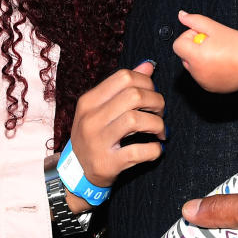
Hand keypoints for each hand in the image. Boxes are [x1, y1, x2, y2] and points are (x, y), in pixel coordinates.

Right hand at [66, 60, 164, 210]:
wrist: (77, 172)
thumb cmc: (94, 134)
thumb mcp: (101, 107)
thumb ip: (124, 86)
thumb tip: (148, 65)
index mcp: (89, 101)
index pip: (124, 77)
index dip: (146, 82)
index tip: (152, 94)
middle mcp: (91, 119)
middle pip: (134, 95)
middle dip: (156, 102)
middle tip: (160, 113)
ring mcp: (97, 142)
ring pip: (136, 120)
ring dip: (157, 125)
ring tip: (160, 131)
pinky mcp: (107, 163)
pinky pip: (138, 151)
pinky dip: (154, 149)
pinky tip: (155, 149)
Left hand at [173, 10, 237, 92]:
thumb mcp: (215, 27)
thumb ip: (195, 20)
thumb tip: (181, 15)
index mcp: (196, 57)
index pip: (177, 45)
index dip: (189, 37)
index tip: (204, 35)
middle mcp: (197, 73)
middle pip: (185, 56)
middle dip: (195, 48)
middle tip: (214, 44)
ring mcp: (204, 83)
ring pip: (194, 67)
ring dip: (201, 60)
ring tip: (221, 54)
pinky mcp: (212, 89)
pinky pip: (203, 77)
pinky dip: (209, 70)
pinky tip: (224, 64)